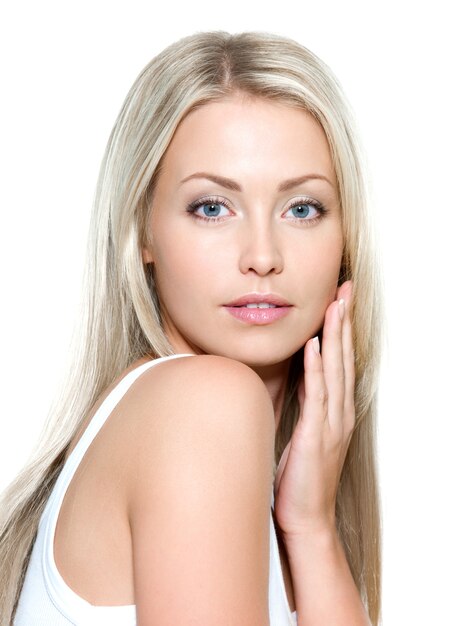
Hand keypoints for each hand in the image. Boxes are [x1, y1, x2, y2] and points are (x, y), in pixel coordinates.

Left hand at [273, 280, 354, 537]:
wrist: (305, 518)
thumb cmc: (299, 477)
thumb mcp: (303, 433)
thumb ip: (304, 405)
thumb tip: (295, 379)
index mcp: (335, 411)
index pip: (339, 363)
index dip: (340, 331)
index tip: (339, 302)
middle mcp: (338, 412)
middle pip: (342, 359)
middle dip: (343, 323)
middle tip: (344, 290)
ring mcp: (330, 423)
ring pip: (334, 371)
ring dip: (334, 336)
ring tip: (335, 306)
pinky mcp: (316, 435)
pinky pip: (316, 394)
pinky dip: (316, 368)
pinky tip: (314, 346)